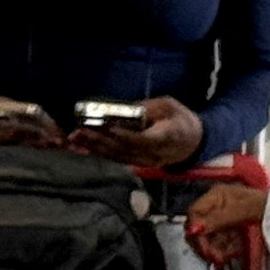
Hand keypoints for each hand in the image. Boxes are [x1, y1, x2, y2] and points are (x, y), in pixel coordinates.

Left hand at [66, 96, 203, 166]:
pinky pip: (118, 159)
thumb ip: (149, 108)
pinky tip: (85, 147)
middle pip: (125, 150)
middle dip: (101, 141)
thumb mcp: (169, 106)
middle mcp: (155, 154)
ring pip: (119, 157)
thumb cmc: (180, 120)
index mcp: (167, 138)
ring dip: (96, 148)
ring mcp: (146, 162)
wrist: (192, 142)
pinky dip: (100, 153)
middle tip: (80, 131)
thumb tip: (126, 109)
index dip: (124, 136)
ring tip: (76, 138)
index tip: (107, 127)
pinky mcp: (138, 163)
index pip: (143, 140)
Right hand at [184, 183, 266, 265]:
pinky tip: (230, 257)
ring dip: (213, 252)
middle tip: (215, 259)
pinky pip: (222, 247)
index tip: (205, 249)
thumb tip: (192, 229)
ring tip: (224, 261)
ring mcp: (227, 223)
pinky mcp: (236, 236)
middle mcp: (218, 208)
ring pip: (208, 240)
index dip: (195, 230)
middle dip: (203, 244)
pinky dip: (224, 254)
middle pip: (199, 228)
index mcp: (217, 196)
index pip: (194, 213)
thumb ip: (218, 219)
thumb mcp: (245, 211)